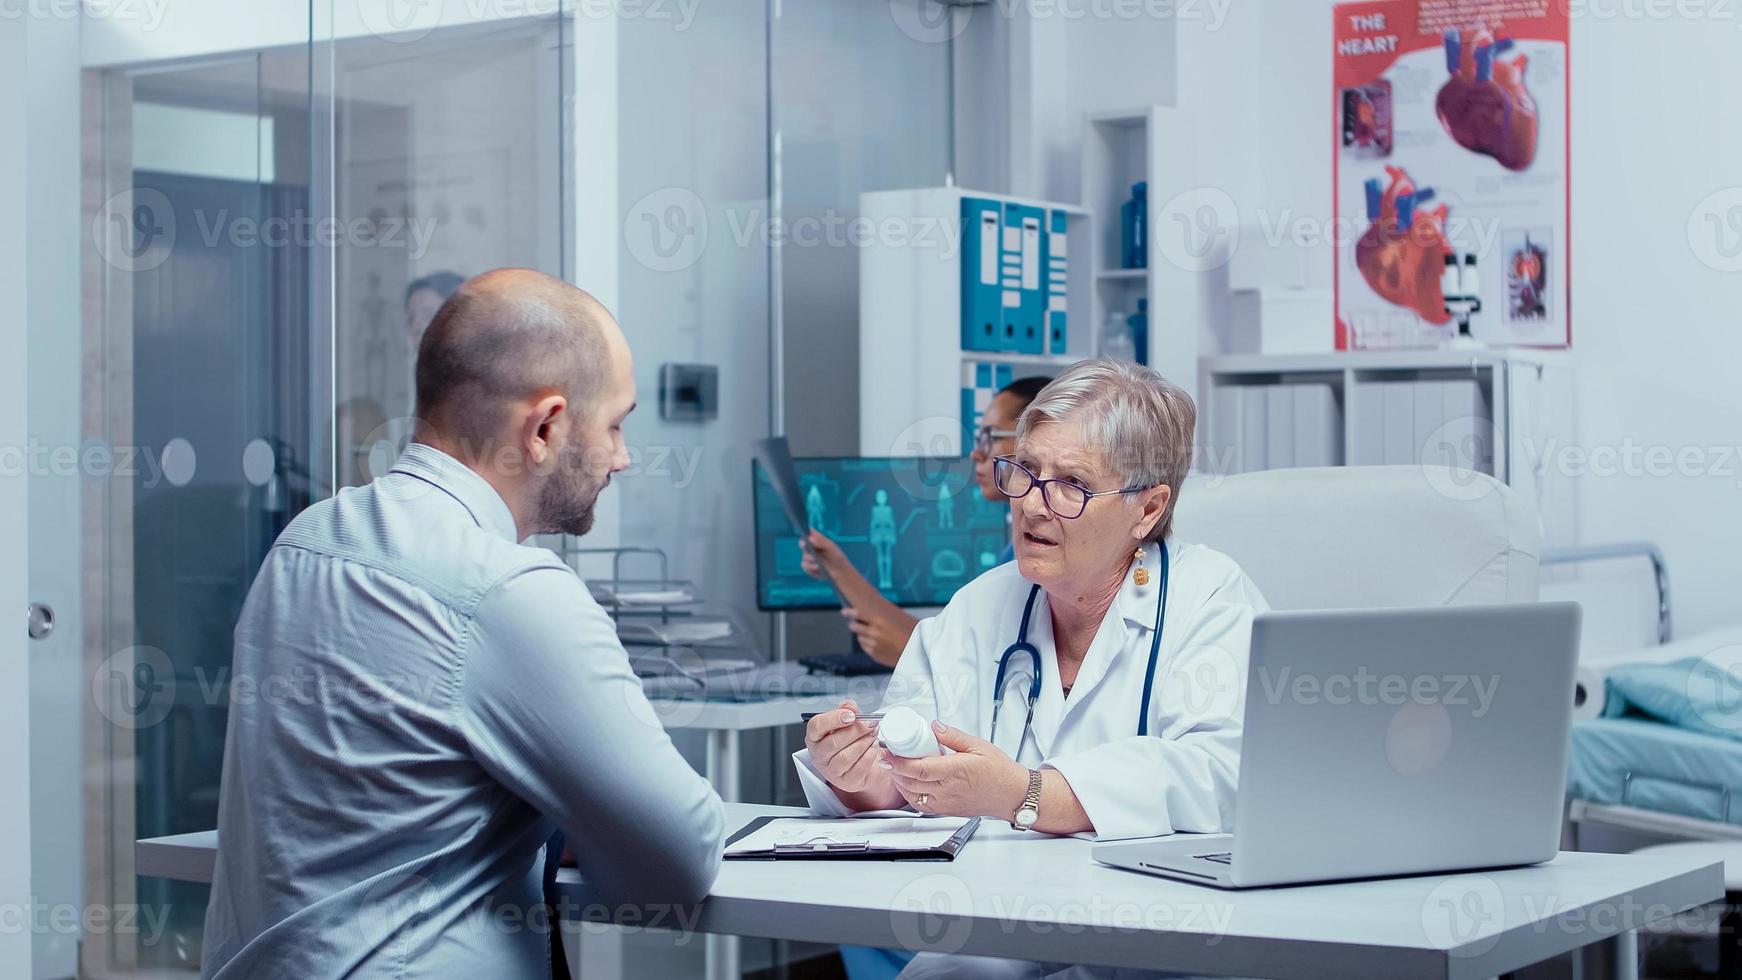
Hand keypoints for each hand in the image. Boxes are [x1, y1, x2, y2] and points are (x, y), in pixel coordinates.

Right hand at [801, 530, 847, 580]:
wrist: (840, 572)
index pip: (809, 533)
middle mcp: (810, 547)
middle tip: (805, 544)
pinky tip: (818, 567)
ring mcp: (808, 557)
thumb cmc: (837, 557)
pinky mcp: (808, 567)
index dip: (806, 531)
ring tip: (816, 560)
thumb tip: (810, 538)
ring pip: (804, 556)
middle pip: (802, 543)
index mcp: (816, 539)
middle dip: (803, 544)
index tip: (807, 533)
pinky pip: (805, 566)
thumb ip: (821, 542)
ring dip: (810, 558)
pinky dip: (811, 567)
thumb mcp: (831, 548)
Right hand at [804, 700, 888, 794]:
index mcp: (815, 738)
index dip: (833, 719)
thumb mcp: (848, 723)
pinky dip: (869, 755)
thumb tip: (849, 705)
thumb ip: (847, 710)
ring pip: (846, 757)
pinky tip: (874, 747)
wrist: (862, 764)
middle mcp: (819, 756)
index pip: (816, 726)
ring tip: (873, 734)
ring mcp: (831, 771)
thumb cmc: (851, 742)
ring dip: (863, 743)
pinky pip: (858, 768)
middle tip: (870, 723)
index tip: (851, 715)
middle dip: (856, 730)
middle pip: (833, 742)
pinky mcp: (846, 782)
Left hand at [841, 603, 917, 666]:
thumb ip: (883, 618)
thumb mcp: (898, 621)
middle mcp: (874, 633)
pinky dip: (868, 645)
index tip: (844, 611)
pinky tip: (877, 644)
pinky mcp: (874, 655)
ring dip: (863, 635)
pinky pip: (865, 647)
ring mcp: (873, 645)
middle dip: (854, 625)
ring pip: (860, 638)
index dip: (849, 612)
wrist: (918, 653)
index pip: (858, 615)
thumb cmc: (911, 635)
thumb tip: (872, 615)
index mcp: (880, 622)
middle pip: (854, 627)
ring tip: (874, 636)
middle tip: (856, 624)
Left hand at [880, 722, 1028, 820]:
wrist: (1012, 795)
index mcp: (955, 771)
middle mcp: (948, 790)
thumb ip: (953, 736)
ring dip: (899, 782)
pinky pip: (921, 806)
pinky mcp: (946, 811)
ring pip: (912, 796)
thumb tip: (934, 726)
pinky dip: (909, 794)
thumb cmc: (999, 772)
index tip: (887, 750)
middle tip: (886, 754)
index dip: (898, 761)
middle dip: (893, 769)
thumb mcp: (978, 745)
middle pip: (910, 783)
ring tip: (894, 767)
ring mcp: (946, 803)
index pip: (918, 769)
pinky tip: (908, 783)